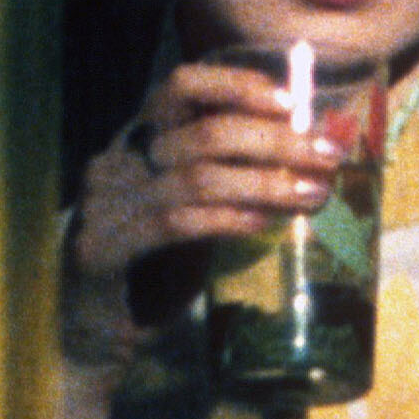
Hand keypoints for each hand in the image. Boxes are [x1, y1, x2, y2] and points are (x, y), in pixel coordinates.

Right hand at [60, 61, 344, 370]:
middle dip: (274, 141)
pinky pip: (175, 224)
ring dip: (265, 183)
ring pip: (198, 178)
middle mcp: (117, 161)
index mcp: (137, 140)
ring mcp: (105, 204)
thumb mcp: (192, 208)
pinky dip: (227, 218)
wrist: (91, 332)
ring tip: (313, 194)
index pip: (181, 86)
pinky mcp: (101, 249)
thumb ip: (230, 176)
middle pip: (204, 132)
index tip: (293, 103)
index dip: (237, 86)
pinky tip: (264, 222)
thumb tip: (308, 149)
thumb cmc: (153, 264)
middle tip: (327, 156)